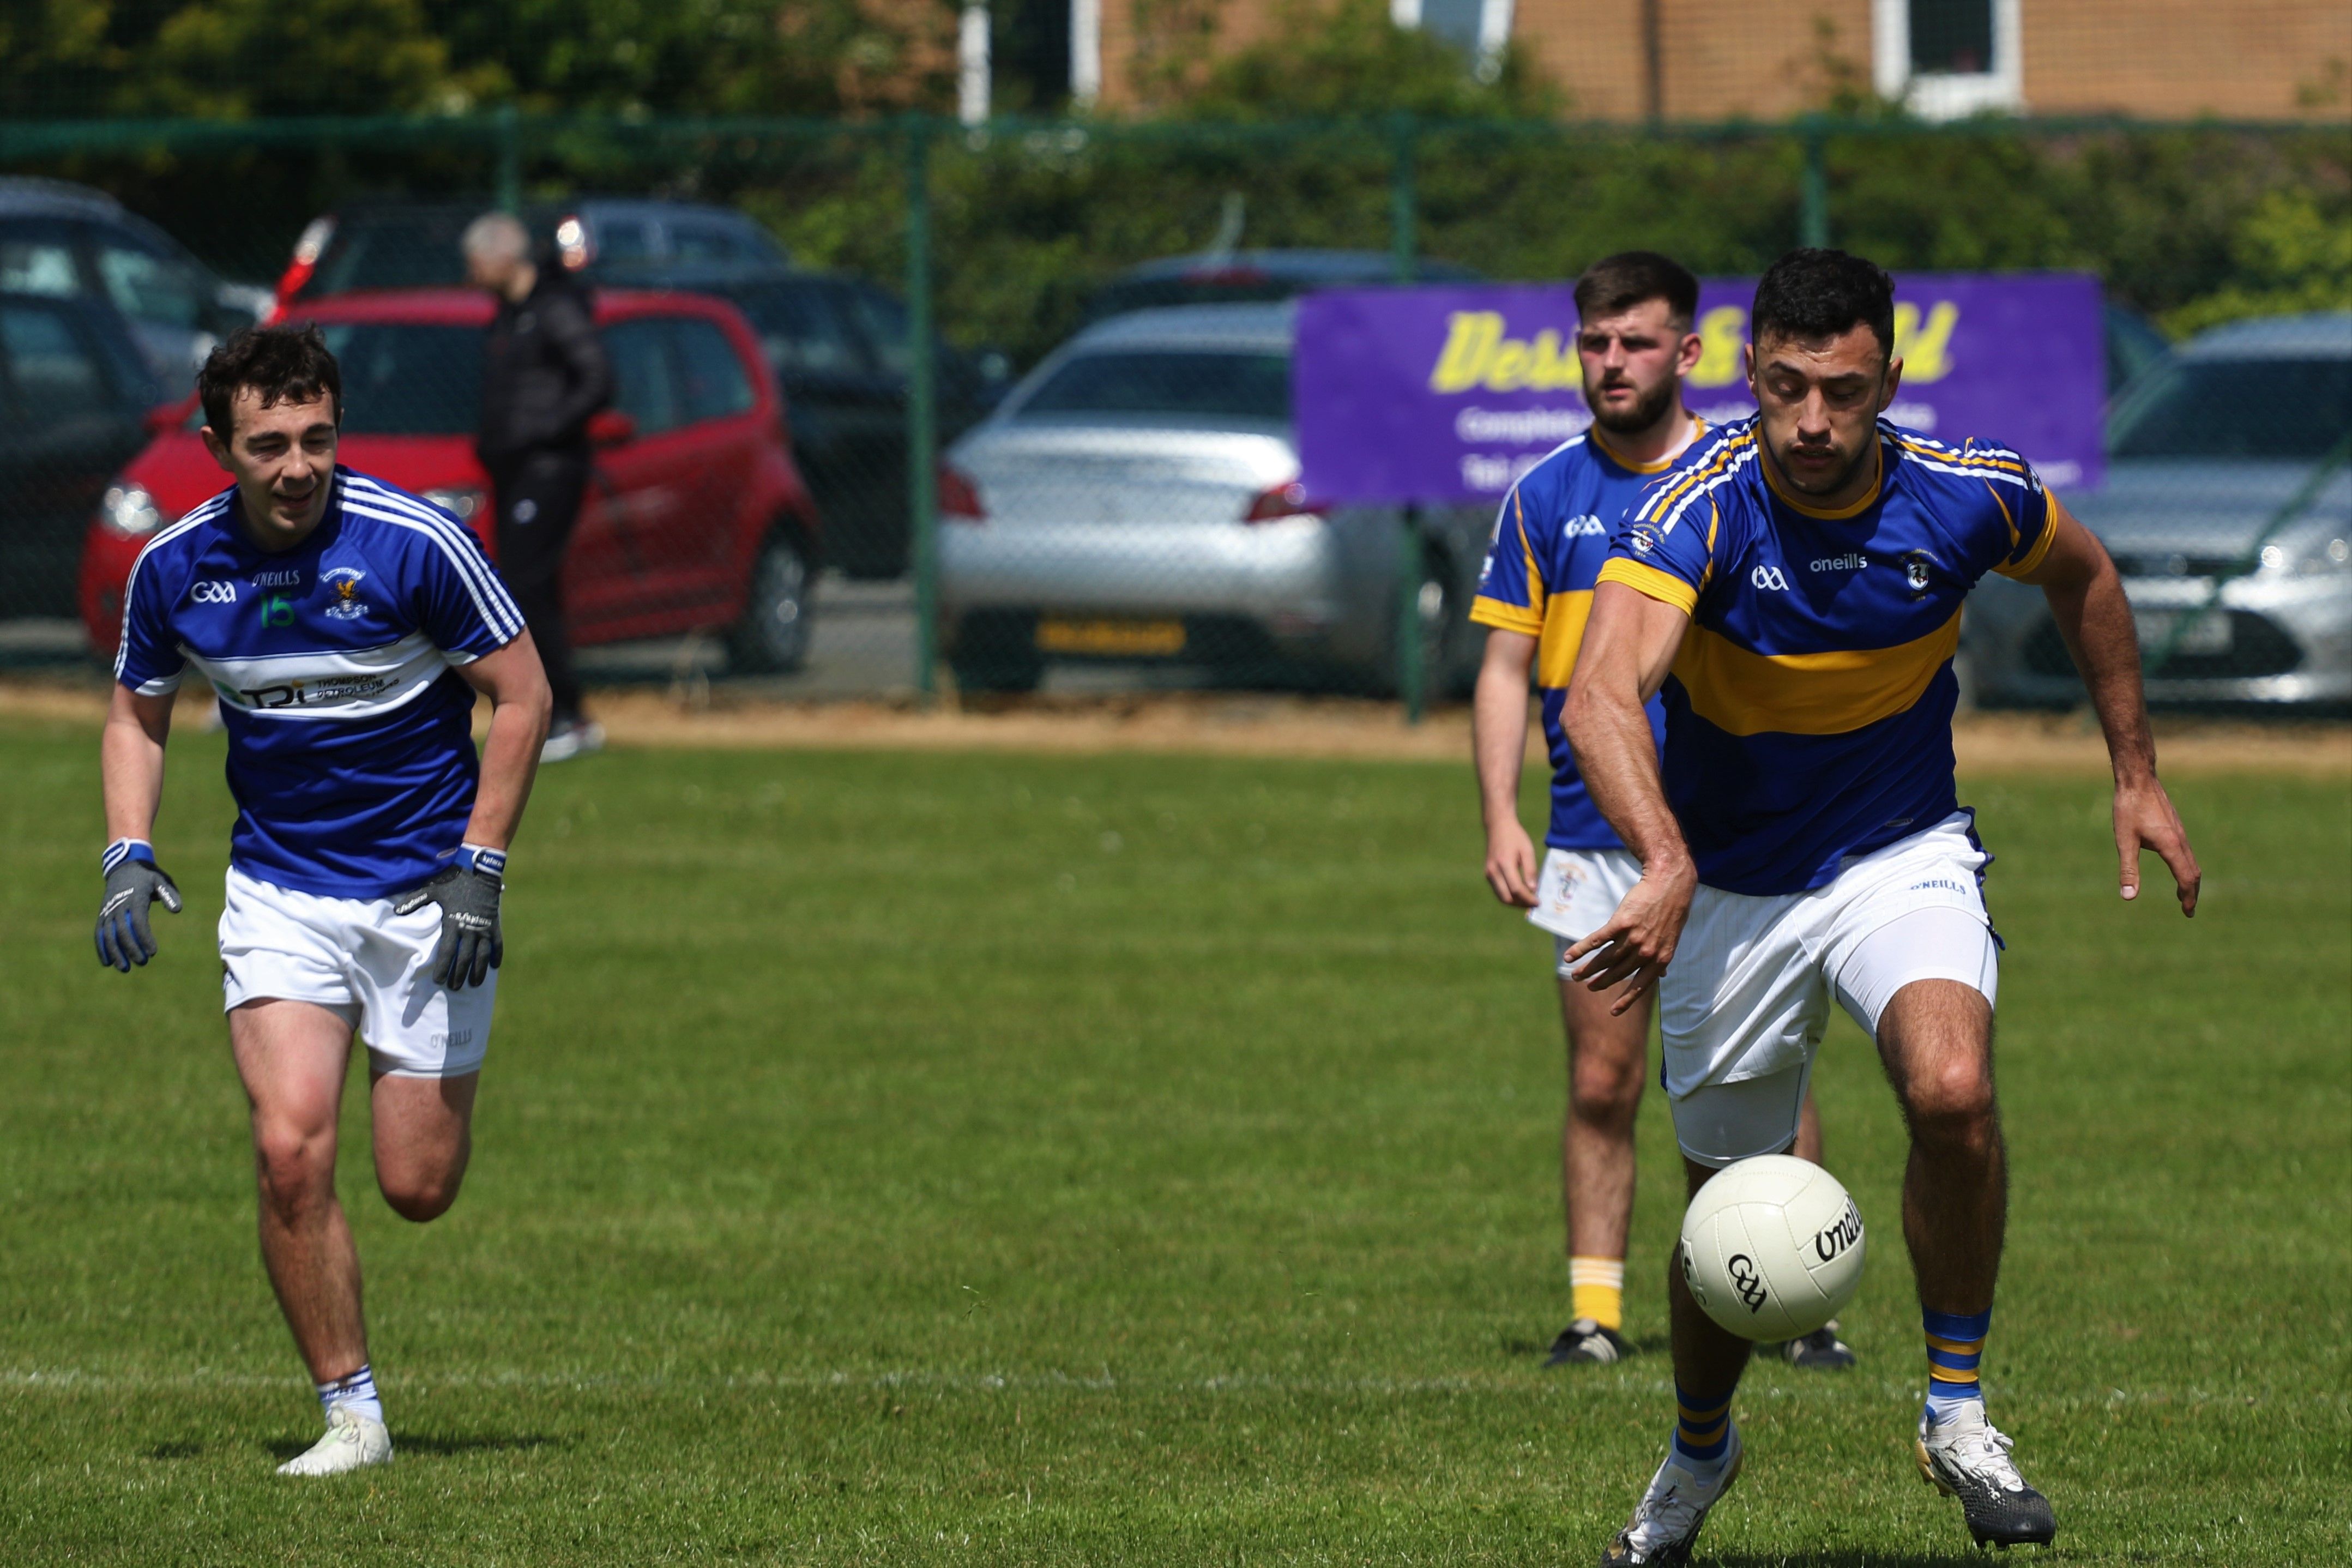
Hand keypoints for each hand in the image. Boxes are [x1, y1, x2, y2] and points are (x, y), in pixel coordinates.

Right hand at [95, 852, 181, 970]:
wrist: (124, 865)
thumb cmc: (148, 875)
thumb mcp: (161, 880)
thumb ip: (169, 895)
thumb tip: (177, 910)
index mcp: (135, 898)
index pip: (139, 922)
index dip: (144, 938)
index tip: (153, 952)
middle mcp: (119, 905)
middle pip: (123, 931)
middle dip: (131, 949)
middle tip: (142, 963)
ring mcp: (108, 910)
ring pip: (108, 935)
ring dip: (115, 953)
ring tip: (124, 968)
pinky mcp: (102, 914)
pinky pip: (99, 932)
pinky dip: (101, 947)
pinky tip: (107, 962)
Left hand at [392, 863, 503, 989]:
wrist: (479, 871)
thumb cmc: (453, 880)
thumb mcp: (431, 889)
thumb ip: (414, 901)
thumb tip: (396, 912)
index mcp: (452, 923)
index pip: (446, 952)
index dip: (443, 968)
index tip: (439, 980)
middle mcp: (469, 929)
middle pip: (465, 959)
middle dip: (459, 975)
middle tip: (454, 987)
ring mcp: (484, 927)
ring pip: (482, 956)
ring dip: (478, 971)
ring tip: (473, 984)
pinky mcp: (495, 924)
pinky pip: (497, 945)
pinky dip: (496, 957)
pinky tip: (494, 967)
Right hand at [1484, 819, 1540, 907]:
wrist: (1498, 826)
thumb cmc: (1515, 836)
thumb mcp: (1527, 850)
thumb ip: (1530, 870)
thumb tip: (1533, 889)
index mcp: (1504, 864)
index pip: (1516, 889)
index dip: (1528, 898)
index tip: (1538, 902)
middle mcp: (1493, 871)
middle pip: (1507, 897)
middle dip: (1521, 903)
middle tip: (1533, 903)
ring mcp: (1488, 874)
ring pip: (1501, 897)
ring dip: (1515, 902)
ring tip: (1527, 900)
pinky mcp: (1488, 874)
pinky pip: (1498, 891)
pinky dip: (1509, 896)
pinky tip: (1519, 893)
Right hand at [1563, 856, 1697, 1014]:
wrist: (1669, 883)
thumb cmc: (1670, 911)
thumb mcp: (1671, 939)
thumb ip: (1662, 958)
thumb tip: (1661, 976)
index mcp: (1660, 959)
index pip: (1640, 986)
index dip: (1626, 1000)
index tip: (1612, 1012)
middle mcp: (1647, 952)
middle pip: (1617, 972)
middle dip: (1600, 982)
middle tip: (1588, 986)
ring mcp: (1634, 938)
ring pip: (1605, 959)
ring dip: (1587, 968)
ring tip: (1575, 974)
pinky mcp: (1621, 923)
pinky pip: (1597, 940)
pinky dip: (1581, 949)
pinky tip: (1570, 955)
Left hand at [2115, 772, 2199, 915]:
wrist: (2138, 779)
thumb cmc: (2128, 808)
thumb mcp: (2124, 841)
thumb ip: (2128, 870)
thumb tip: (2128, 896)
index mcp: (2171, 846)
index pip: (2185, 878)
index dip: (2187, 897)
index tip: (2187, 912)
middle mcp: (2181, 840)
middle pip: (2193, 872)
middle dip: (2191, 892)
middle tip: (2188, 910)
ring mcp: (2180, 832)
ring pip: (2191, 861)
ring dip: (2190, 880)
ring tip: (2183, 893)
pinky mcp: (2175, 826)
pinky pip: (2186, 852)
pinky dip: (2186, 866)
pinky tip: (2175, 867)